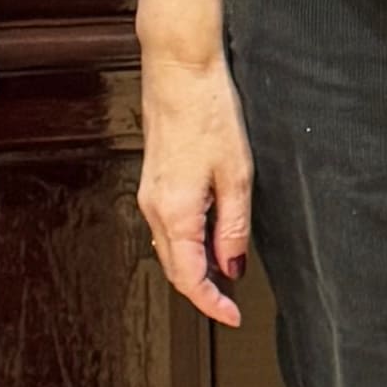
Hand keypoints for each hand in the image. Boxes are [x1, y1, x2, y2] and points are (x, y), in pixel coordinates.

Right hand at [133, 0, 252, 328]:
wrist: (179, 70)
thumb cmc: (208, 113)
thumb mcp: (236, 174)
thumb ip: (233, 226)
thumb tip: (233, 265)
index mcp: (175, 212)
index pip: (189, 278)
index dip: (211, 304)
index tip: (232, 316)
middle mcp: (154, 208)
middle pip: (175, 268)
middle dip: (203, 289)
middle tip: (232, 301)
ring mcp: (149, 193)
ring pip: (169, 248)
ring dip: (195, 266)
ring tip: (227, 272)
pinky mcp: (153, 180)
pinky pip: (167, 226)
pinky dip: (187, 242)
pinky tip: (210, 236)